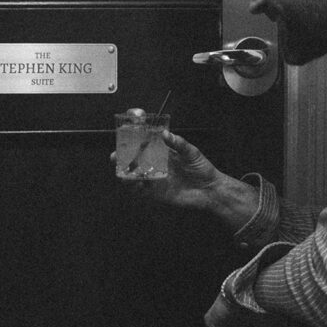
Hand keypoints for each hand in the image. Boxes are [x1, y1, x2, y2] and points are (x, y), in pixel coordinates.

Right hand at [113, 109, 257, 231]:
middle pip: (135, 162)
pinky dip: (135, 188)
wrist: (211, 190)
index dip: (133, 143)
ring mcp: (156, 180)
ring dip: (126, 175)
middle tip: (115, 158)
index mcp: (164, 154)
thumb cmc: (203, 169)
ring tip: (122, 173)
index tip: (123, 138)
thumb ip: (178, 143)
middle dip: (123, 160)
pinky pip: (142, 191)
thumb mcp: (191, 152)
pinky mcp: (157, 193)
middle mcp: (157, 166)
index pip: (144, 146)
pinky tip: (135, 184)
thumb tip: (165, 133)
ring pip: (135, 177)